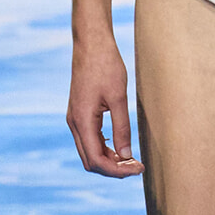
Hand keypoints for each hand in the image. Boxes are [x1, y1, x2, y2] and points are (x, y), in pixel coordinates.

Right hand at [66, 37, 143, 177]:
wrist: (91, 43)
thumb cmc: (106, 66)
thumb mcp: (118, 97)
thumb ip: (122, 128)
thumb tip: (127, 155)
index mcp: (82, 121)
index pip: (97, 160)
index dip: (118, 170)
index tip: (139, 168)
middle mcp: (74, 123)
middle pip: (90, 161)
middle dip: (113, 169)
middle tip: (137, 167)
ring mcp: (75, 119)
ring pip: (89, 152)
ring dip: (109, 160)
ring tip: (132, 159)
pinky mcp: (79, 113)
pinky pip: (89, 139)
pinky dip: (104, 148)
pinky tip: (121, 146)